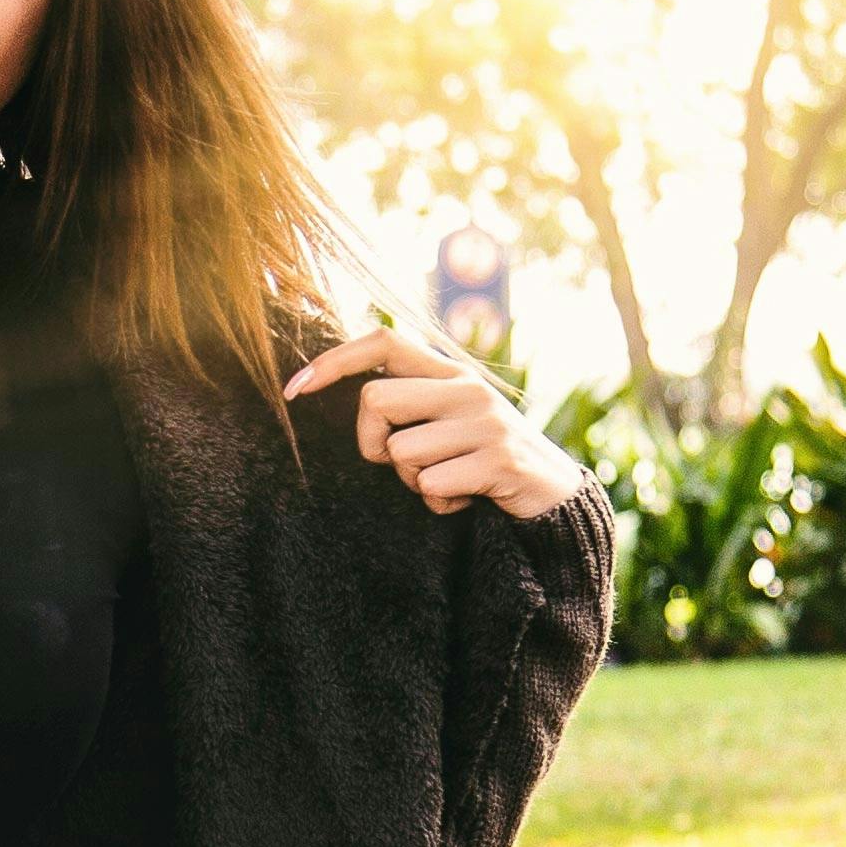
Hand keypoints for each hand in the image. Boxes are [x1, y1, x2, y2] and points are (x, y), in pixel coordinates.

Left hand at [283, 326, 592, 518]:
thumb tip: (352, 393)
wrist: (553, 494)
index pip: (383, 340)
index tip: (293, 389)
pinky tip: (468, 498)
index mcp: (450, 370)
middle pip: (375, 399)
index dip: (333, 360)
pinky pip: (433, 488)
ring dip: (413, 482)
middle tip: (399, 465)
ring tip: (447, 481)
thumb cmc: (483, 458)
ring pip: (402, 453)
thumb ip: (410, 398)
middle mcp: (467, 387)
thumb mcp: (450, 417)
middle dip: (371, 444)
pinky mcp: (498, 460)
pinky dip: (440, 506)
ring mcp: (485, 422)